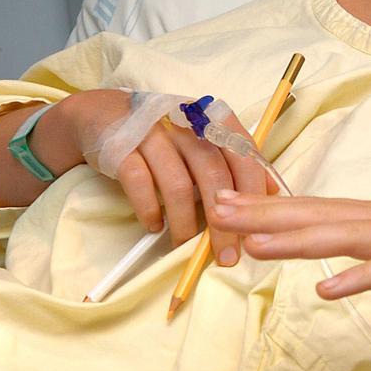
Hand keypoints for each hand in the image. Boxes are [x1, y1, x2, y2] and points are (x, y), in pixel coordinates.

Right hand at [60, 89, 273, 262]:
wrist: (99, 116)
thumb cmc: (163, 135)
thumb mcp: (201, 140)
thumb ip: (234, 161)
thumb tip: (271, 192)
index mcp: (212, 118)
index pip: (244, 153)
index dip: (254, 191)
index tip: (259, 226)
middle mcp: (185, 121)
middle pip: (214, 173)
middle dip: (224, 221)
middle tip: (227, 255)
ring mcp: (152, 132)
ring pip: (178, 183)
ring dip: (186, 222)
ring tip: (187, 246)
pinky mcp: (120, 147)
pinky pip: (140, 183)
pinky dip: (150, 210)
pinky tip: (156, 227)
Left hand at [207, 159, 370, 342]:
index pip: (326, 217)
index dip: (278, 214)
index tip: (234, 210)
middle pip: (322, 217)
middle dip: (267, 214)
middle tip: (213, 208)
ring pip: (349, 236)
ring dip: (299, 238)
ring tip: (250, 240)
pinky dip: (363, 277)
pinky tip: (329, 286)